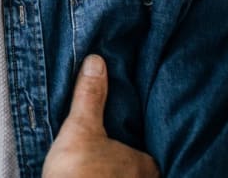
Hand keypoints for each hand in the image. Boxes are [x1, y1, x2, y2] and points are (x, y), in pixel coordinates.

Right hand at [43, 54, 159, 177]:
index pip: (148, 154)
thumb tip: (96, 62)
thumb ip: (89, 97)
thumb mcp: (80, 128)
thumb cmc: (78, 173)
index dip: (137, 148)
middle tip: (110, 158)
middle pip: (141, 173)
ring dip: (119, 177)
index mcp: (145, 165)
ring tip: (101, 171)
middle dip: (128, 168)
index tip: (124, 142)